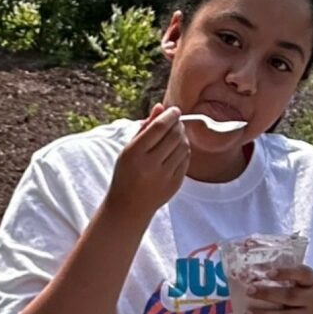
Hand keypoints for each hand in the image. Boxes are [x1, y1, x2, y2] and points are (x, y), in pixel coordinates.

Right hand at [103, 104, 191, 228]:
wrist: (129, 207)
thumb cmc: (127, 173)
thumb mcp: (129, 149)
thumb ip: (145, 128)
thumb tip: (160, 107)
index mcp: (135, 154)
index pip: (159, 127)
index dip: (170, 115)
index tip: (174, 110)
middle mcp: (150, 165)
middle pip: (174, 135)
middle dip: (178, 124)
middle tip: (175, 121)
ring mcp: (164, 176)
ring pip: (183, 147)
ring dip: (182, 136)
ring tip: (176, 135)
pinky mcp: (174, 184)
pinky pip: (185, 160)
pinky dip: (184, 150)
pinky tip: (176, 150)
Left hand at [235, 261, 312, 313]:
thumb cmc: (302, 293)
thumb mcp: (300, 281)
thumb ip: (281, 270)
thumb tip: (248, 246)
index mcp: (311, 282)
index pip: (303, 274)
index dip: (286, 272)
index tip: (269, 272)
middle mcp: (312, 299)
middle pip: (291, 296)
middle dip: (269, 294)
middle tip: (249, 290)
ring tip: (247, 313)